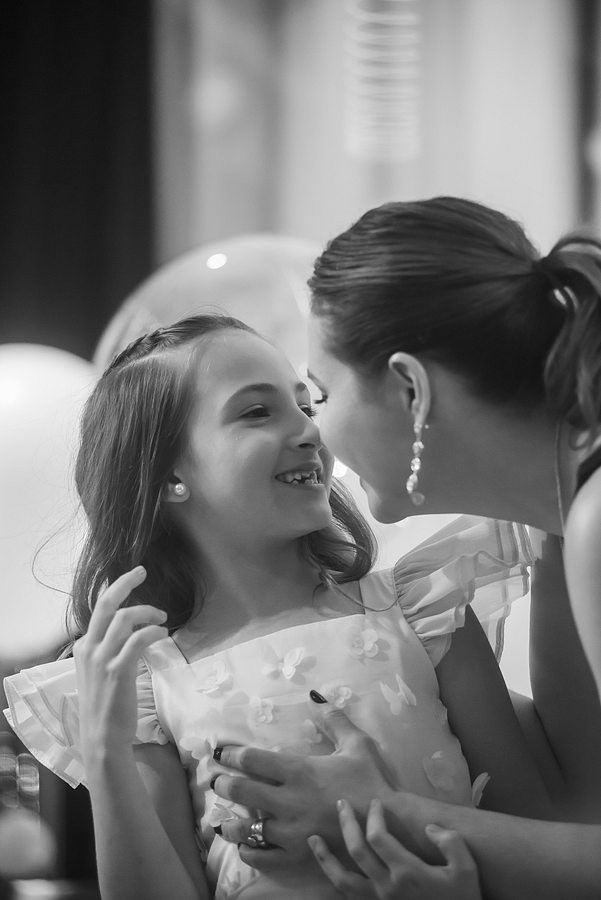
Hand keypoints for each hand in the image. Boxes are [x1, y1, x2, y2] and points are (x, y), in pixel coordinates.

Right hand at [73, 566, 167, 760]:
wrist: (101, 738)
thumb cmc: (104, 706)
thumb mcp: (97, 673)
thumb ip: (107, 651)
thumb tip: (127, 633)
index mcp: (83, 647)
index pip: (98, 610)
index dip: (116, 591)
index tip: (131, 579)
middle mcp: (89, 649)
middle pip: (104, 604)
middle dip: (124, 583)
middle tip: (141, 571)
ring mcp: (102, 659)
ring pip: (123, 618)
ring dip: (147, 612)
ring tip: (162, 617)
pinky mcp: (118, 671)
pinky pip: (137, 640)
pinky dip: (152, 631)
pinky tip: (162, 633)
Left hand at [213, 699, 425, 869]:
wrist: (389, 824)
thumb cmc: (371, 781)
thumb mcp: (356, 743)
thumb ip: (333, 719)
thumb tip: (316, 697)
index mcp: (300, 771)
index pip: (253, 759)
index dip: (231, 754)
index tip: (220, 752)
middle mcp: (289, 801)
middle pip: (242, 790)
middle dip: (224, 784)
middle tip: (216, 781)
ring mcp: (292, 832)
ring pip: (247, 827)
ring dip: (230, 822)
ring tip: (221, 819)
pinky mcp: (299, 856)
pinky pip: (264, 857)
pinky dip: (250, 851)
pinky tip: (244, 846)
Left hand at [308, 798, 481, 899]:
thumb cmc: (463, 898)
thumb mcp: (467, 869)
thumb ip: (450, 842)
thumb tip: (429, 828)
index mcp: (407, 872)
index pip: (378, 837)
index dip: (374, 816)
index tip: (375, 803)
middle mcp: (387, 887)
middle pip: (357, 850)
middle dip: (347, 823)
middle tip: (341, 804)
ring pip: (342, 880)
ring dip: (325, 858)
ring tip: (313, 840)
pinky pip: (348, 897)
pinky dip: (334, 882)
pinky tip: (329, 870)